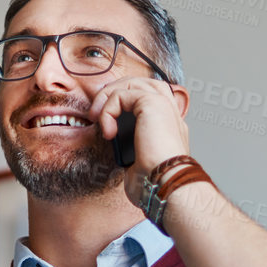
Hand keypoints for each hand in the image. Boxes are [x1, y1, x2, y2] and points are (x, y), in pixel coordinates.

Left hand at [87, 75, 189, 211]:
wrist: (165, 184)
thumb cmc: (154, 183)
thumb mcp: (139, 165)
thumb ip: (132, 152)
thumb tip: (120, 153)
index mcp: (169, 126)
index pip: (150, 99)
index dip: (125, 103)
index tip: (106, 122)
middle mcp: (169, 112)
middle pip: (140, 83)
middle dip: (114, 93)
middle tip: (97, 114)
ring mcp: (163, 105)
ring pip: (131, 83)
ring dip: (108, 97)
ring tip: (96, 117)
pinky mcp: (152, 103)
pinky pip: (121, 94)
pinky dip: (108, 110)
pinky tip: (108, 131)